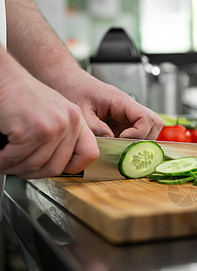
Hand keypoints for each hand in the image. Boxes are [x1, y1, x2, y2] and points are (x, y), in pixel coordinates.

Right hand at [0, 60, 98, 177]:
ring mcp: (54, 126)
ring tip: (5, 160)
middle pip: (57, 167)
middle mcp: (70, 122)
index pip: (90, 154)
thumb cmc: (18, 94)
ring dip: (14, 168)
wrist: (1, 75)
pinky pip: (17, 159)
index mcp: (76, 119)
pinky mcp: (34, 129)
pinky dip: (3, 161)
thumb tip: (60, 166)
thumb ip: (60, 137)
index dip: (73, 168)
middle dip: (32, 172)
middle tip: (17, 166)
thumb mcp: (50, 113)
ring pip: (35, 166)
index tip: (60, 170)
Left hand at [54, 70, 162, 139]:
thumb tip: (110, 140)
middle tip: (127, 146)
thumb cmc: (75, 91)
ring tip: (122, 146)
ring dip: (141, 141)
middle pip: (155, 123)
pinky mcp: (124, 121)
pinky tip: (117, 144)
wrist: (70, 83)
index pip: (146, 118)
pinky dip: (133, 141)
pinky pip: (138, 132)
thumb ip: (95, 127)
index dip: (138, 134)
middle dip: (145, 139)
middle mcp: (129, 107)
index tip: (122, 140)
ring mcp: (128, 114)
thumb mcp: (80, 111)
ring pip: (150, 128)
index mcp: (121, 101)